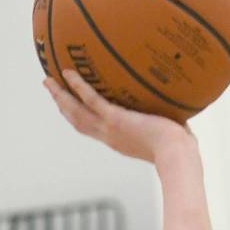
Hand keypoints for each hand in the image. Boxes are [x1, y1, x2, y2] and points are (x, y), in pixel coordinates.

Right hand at [44, 70, 193, 164]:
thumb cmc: (181, 151)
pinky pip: (91, 99)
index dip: (81, 116)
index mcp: (120, 141)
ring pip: (77, 111)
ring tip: (48, 80)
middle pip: (78, 120)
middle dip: (62, 105)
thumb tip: (181, 106)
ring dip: (60, 96)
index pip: (95, 128)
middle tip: (51, 89)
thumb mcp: (171, 133)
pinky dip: (78, 86)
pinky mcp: (115, 119)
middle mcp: (110, 136)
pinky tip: (68, 72)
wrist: (178, 157)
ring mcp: (110, 129)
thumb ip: (169, 120)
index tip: (73, 106)